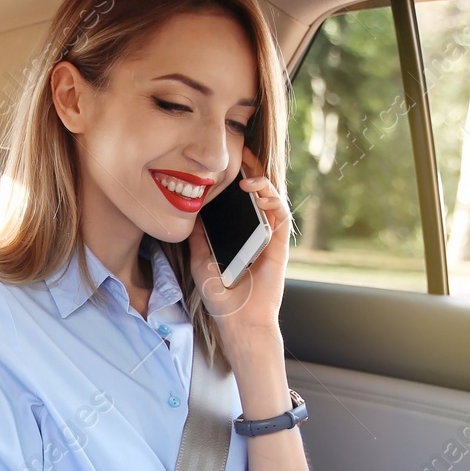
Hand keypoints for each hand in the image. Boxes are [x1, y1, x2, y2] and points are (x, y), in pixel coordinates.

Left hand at [186, 145, 290, 349]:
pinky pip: (280, 213)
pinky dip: (270, 197)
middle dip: (250, 169)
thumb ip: (197, 237)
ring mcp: (268, 236)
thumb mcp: (200, 261)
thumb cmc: (220, 296)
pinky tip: (255, 190)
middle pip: (256, 193)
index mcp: (237, 234)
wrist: (239, 319)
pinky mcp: (279, 243)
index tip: (221, 163)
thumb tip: (189, 213)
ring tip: (246, 172)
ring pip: (270, 198)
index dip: (232, 179)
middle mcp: (254, 231)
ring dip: (261, 180)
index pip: (236, 200)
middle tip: (239, 151)